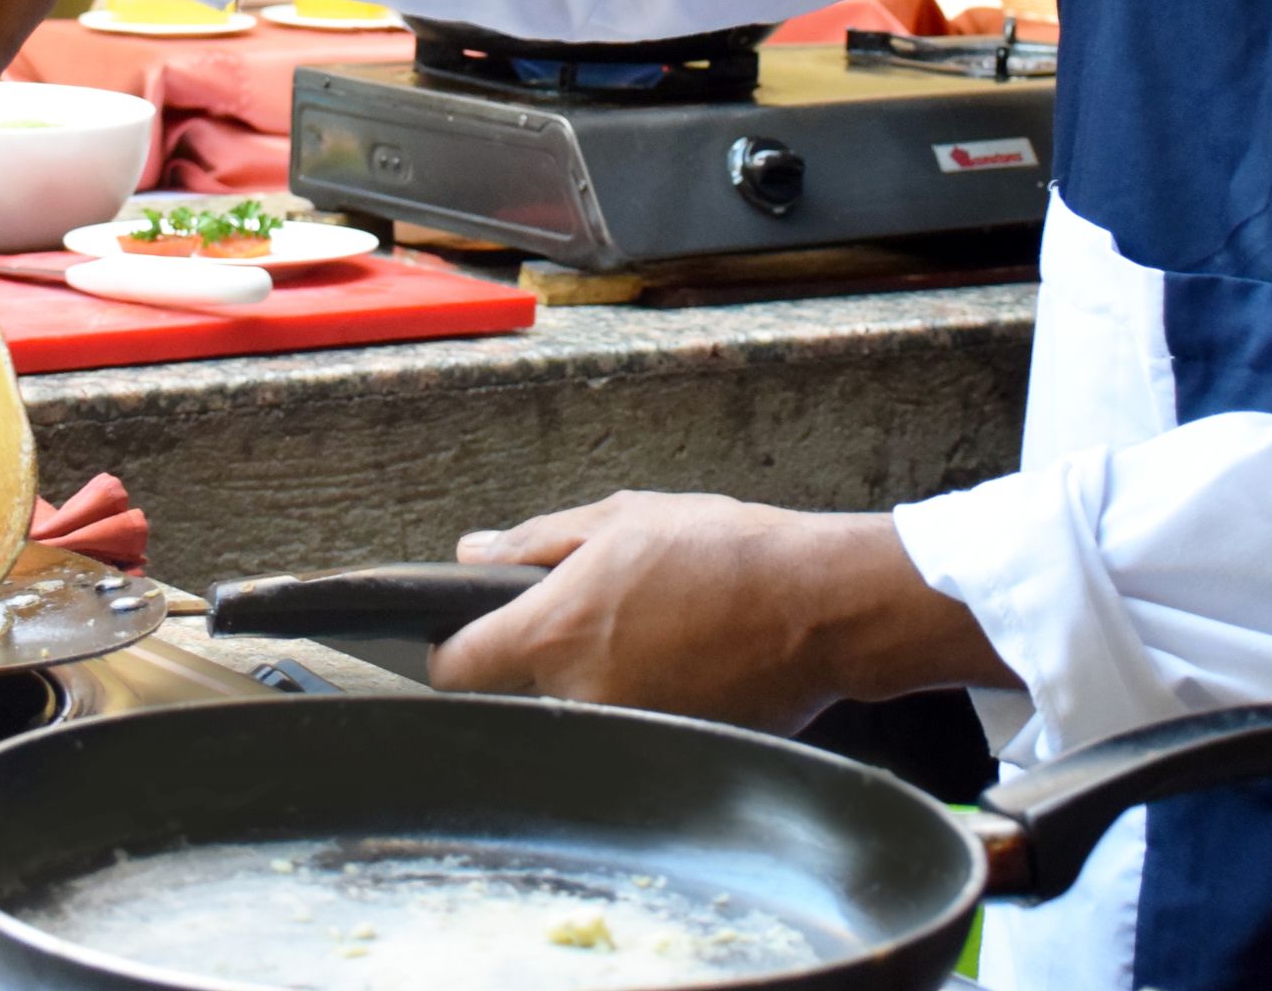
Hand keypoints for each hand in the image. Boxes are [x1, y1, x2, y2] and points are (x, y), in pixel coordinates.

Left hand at [427, 492, 1011, 731]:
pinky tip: (688, 655)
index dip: (451, 645)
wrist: (819, 606)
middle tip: (603, 604)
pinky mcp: (669, 753)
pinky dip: (648, 695)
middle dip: (546, 649)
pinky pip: (633, 724)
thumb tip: (475, 553)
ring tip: (658, 625)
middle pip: (521, 687)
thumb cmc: (724, 551)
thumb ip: (534, 542)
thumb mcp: (620, 518)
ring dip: (601, 671)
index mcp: (553, 633)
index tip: (463, 630)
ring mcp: (625, 733)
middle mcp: (579, 697)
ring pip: (580, 705)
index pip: (456, 667)